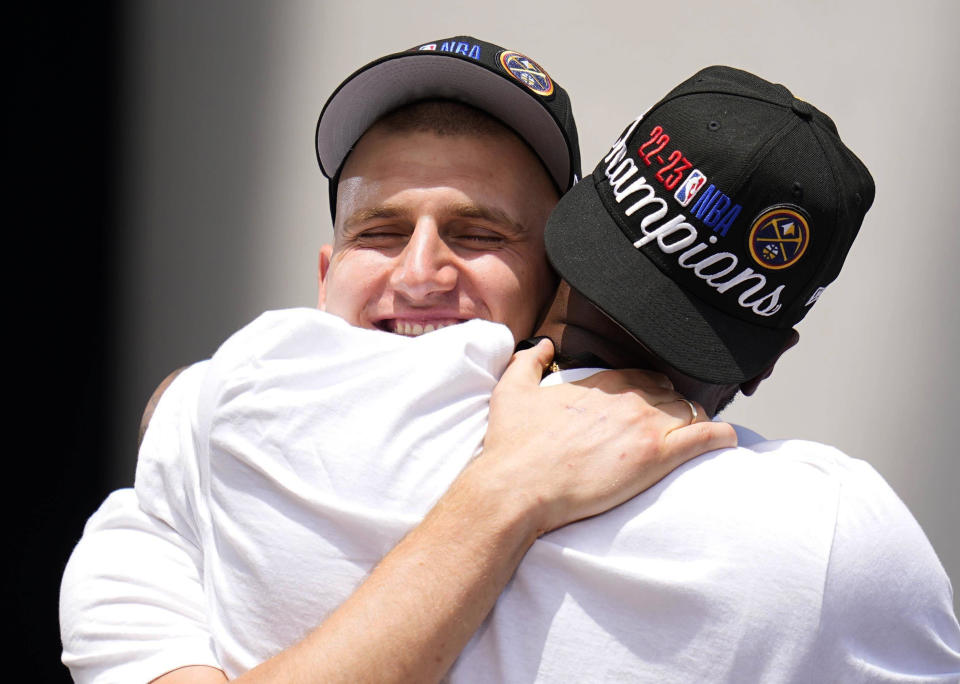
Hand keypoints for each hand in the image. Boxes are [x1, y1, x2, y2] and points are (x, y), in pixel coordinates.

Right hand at [475, 339, 736, 535]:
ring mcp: (646, 426)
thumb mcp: (511, 391)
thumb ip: (528, 361)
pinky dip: (722, 437)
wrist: (517, 486)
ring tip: (698, 438)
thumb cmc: (512, 445)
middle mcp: (628, 398)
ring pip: (692, 413)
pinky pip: (707, 438)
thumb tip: (542, 345)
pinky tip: (728, 441)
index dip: (652, 391)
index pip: (645, 377)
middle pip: (672, 395)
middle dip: (675, 409)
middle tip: (672, 428)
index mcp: (601, 383)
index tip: (651, 406)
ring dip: (696, 423)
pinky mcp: (657, 457)